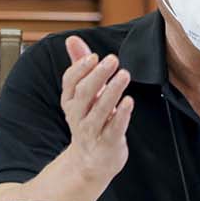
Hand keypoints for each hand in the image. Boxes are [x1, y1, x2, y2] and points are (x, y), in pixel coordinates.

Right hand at [60, 35, 133, 182]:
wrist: (91, 161)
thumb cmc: (90, 120)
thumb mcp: (83, 93)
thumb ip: (79, 65)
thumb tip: (72, 39)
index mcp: (71, 101)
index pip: (70, 82)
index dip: (80, 68)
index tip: (93, 56)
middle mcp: (78, 115)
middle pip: (84, 93)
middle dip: (97, 75)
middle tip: (112, 60)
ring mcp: (92, 130)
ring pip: (99, 110)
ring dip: (112, 91)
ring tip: (124, 75)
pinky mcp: (107, 143)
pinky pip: (113, 128)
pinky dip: (121, 115)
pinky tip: (129, 101)